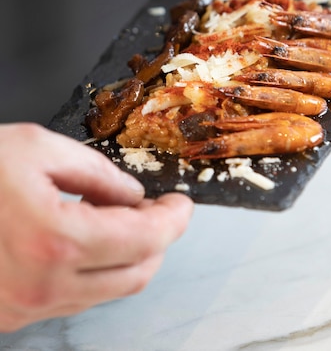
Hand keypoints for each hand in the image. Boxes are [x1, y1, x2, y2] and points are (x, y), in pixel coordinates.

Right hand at [0, 123, 192, 331]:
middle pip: (135, 274)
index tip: (182, 203)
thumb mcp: (39, 149)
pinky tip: (88, 237)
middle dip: (158, 239)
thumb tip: (132, 195)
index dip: (174, 220)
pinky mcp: (12, 313)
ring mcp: (25, 307)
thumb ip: (97, 174)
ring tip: (120, 216)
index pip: (145, 239)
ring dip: (129, 255)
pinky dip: (96, 268)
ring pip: (108, 290)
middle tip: (157, 208)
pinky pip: (75, 296)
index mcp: (54, 239)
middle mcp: (42, 285)